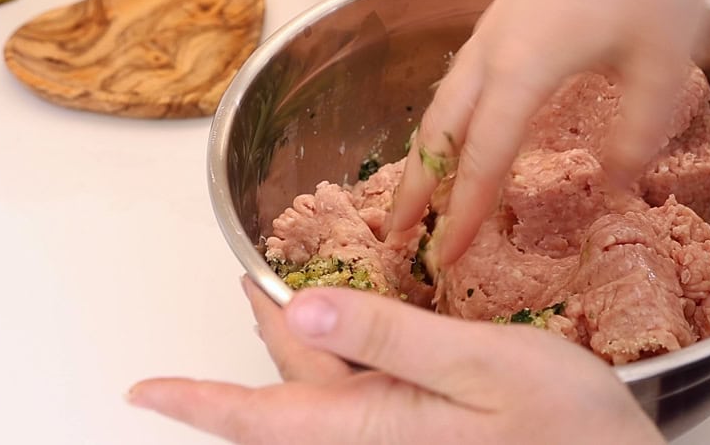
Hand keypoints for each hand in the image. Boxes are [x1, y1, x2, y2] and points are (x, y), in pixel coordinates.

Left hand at [129, 278, 664, 443]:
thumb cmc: (567, 429)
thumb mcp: (481, 364)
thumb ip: (389, 337)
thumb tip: (301, 308)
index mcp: (373, 427)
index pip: (260, 419)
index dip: (198, 403)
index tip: (143, 392)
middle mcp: (376, 438)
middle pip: (292, 392)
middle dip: (268, 331)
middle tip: (252, 280)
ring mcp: (400, 435)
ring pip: (329, 384)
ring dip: (304, 336)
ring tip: (291, 288)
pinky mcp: (425, 429)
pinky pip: (366, 387)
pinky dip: (350, 346)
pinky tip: (360, 318)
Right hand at [388, 0, 709, 267]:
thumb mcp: (661, 62)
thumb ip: (638, 133)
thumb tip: (617, 185)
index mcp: (524, 65)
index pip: (481, 157)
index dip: (462, 214)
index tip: (446, 258)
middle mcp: (495, 48)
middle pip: (437, 130)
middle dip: (413, 189)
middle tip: (397, 239)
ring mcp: (496, 27)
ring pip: (443, 102)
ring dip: (425, 154)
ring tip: (416, 196)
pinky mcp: (507, 13)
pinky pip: (461, 80)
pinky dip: (449, 121)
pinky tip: (464, 133)